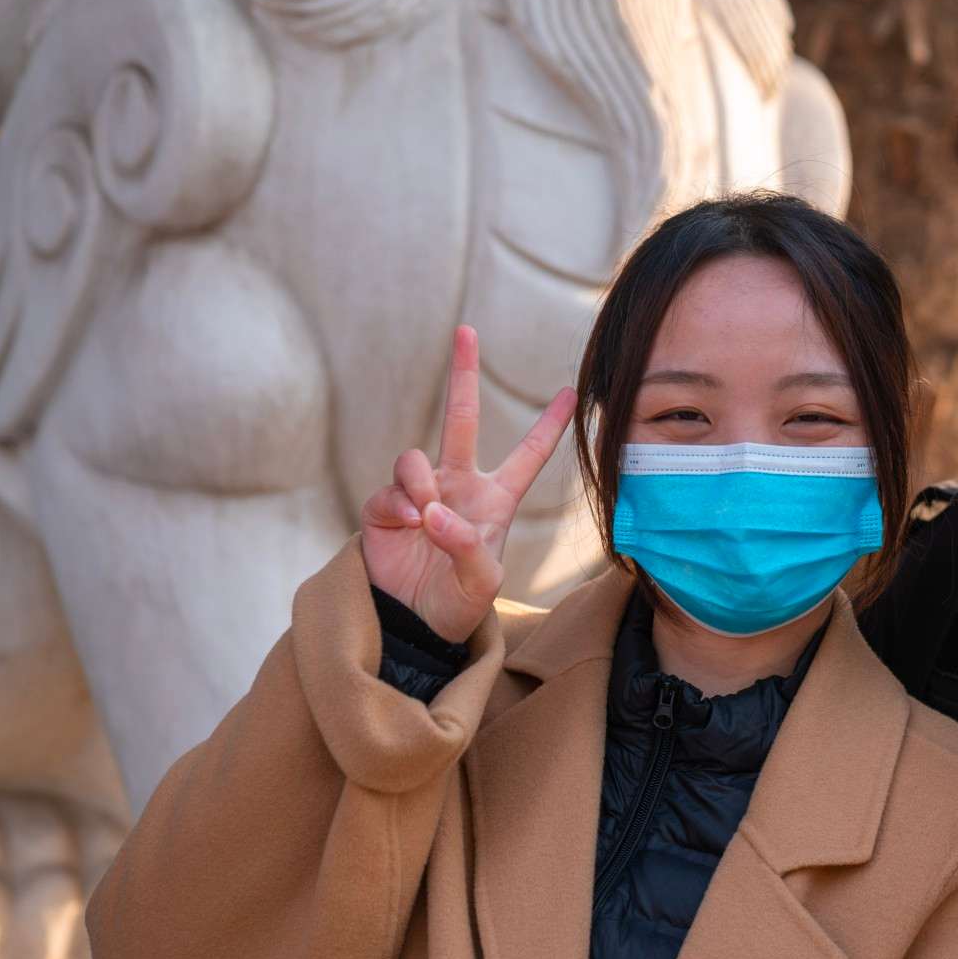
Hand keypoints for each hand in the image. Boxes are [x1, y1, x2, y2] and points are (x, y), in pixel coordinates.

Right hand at [360, 326, 575, 642]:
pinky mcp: (385, 508)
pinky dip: (400, 504)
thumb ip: (468, 547)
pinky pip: (391, 490)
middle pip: (460, 419)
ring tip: (427, 518)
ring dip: (422, 483)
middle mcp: (458, 487)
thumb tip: (435, 511)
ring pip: (416, 459)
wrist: (412, 626)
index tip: (572, 392)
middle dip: (463, 374)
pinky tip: (411, 525)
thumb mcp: (480, 584)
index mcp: (496, 502)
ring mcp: (421, 494)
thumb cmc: (456, 605)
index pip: (528, 456)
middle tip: (467, 331)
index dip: (549, 426)